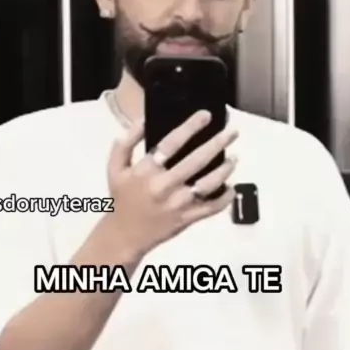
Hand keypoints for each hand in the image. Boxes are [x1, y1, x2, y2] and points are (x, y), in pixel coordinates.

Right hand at [106, 110, 237, 256]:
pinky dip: (225, 197)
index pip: (170, 144)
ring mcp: (178, 205)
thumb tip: (143, 120)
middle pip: (196, 161)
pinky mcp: (187, 219)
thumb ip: (126, 142)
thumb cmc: (121, 197)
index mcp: (146, 171)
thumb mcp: (115, 168)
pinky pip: (211, 208)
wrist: (124, 235)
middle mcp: (164, 186)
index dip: (190, 127)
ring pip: (208, 184)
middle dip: (217, 143)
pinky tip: (231, 186)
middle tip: (232, 131)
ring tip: (234, 158)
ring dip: (224, 169)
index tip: (206, 115)